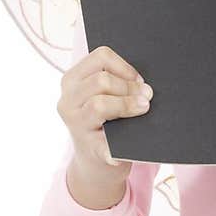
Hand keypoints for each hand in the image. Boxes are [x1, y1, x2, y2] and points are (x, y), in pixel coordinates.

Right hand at [57, 45, 152, 170]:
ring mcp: (75, 125)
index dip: (125, 67)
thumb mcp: (104, 94)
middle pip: (102, 80)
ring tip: (143, 109)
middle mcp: (68, 100)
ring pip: (99, 104)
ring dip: (128, 106)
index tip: (139, 80)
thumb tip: (144, 83)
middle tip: (147, 96)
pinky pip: (103, 145)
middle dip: (129, 88)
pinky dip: (114, 149)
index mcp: (73, 80)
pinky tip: (121, 152)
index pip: (101, 57)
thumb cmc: (107, 118)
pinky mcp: (89, 148)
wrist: (97, 158)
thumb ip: (117, 81)